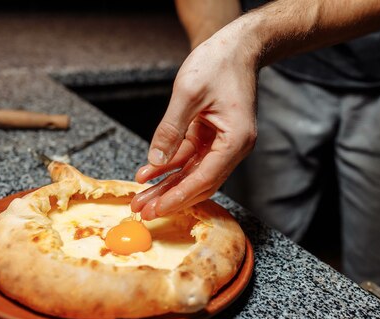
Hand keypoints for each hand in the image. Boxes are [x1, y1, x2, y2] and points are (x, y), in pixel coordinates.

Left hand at [130, 26, 258, 219]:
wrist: (237, 46)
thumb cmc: (219, 63)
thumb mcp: (188, 93)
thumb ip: (170, 130)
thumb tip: (155, 161)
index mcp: (235, 140)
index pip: (205, 178)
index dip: (179, 196)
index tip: (158, 209)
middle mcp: (233, 148)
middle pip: (199, 183)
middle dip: (171, 198)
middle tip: (145, 211)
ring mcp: (224, 144)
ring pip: (193, 173)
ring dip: (168, 186)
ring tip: (142, 198)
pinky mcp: (213, 137)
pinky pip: (190, 158)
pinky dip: (170, 166)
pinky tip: (149, 174)